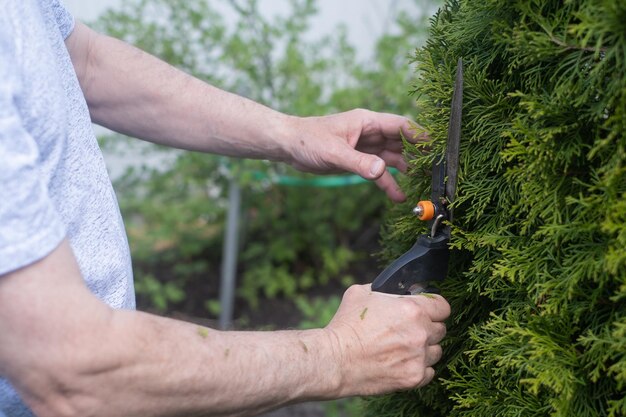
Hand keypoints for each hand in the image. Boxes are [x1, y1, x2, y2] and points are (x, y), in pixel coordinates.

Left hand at [286, 109, 427, 202]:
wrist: (289, 146)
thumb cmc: (307, 140)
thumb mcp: (333, 152)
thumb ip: (358, 162)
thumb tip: (381, 171)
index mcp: (366, 122)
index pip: (400, 126)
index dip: (420, 135)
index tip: (437, 147)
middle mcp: (369, 133)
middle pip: (401, 142)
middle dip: (418, 155)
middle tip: (436, 169)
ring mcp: (365, 147)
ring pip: (392, 158)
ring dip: (406, 170)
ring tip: (422, 184)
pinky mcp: (358, 160)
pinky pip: (378, 172)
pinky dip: (387, 183)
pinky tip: (397, 197)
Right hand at [323, 284, 449, 395]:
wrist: (335, 360)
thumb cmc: (345, 326)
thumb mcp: (361, 293)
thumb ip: (385, 290)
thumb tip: (396, 290)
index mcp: (412, 309)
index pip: (443, 306)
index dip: (434, 307)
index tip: (427, 311)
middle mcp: (420, 333)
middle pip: (441, 329)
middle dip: (427, 328)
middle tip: (408, 331)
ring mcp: (419, 357)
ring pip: (436, 351)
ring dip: (424, 349)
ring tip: (403, 348)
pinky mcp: (414, 378)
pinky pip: (429, 372)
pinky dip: (419, 368)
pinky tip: (402, 363)